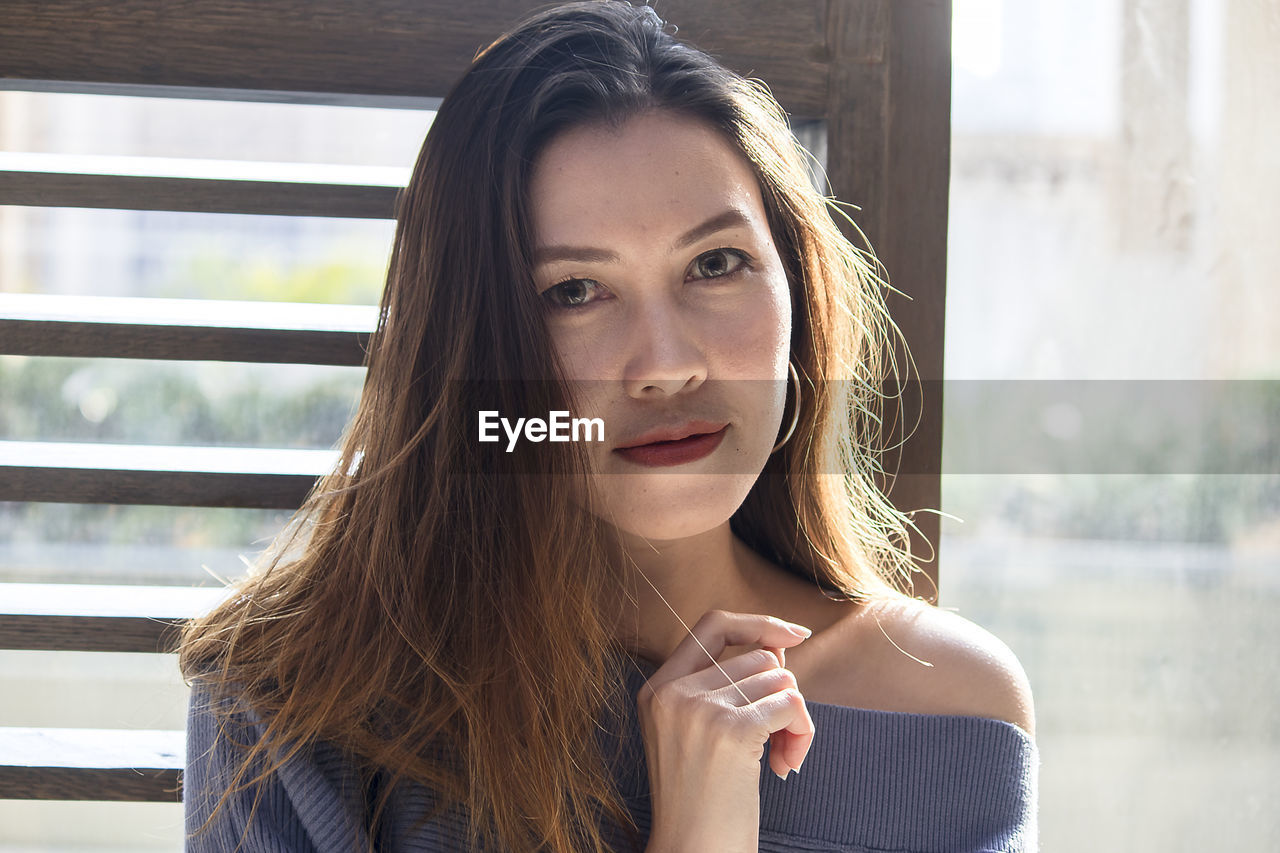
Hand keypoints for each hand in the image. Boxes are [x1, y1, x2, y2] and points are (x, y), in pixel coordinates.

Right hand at [636, 610, 815, 852]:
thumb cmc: (701, 803)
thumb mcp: (690, 734)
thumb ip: (721, 687)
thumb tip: (778, 646)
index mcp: (656, 688)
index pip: (711, 625)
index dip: (757, 624)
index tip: (794, 635)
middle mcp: (672, 692)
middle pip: (757, 658)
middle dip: (781, 694)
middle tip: (779, 741)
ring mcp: (698, 709)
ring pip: (779, 680)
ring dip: (794, 719)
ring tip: (779, 757)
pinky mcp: (729, 730)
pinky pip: (791, 705)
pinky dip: (803, 733)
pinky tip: (785, 765)